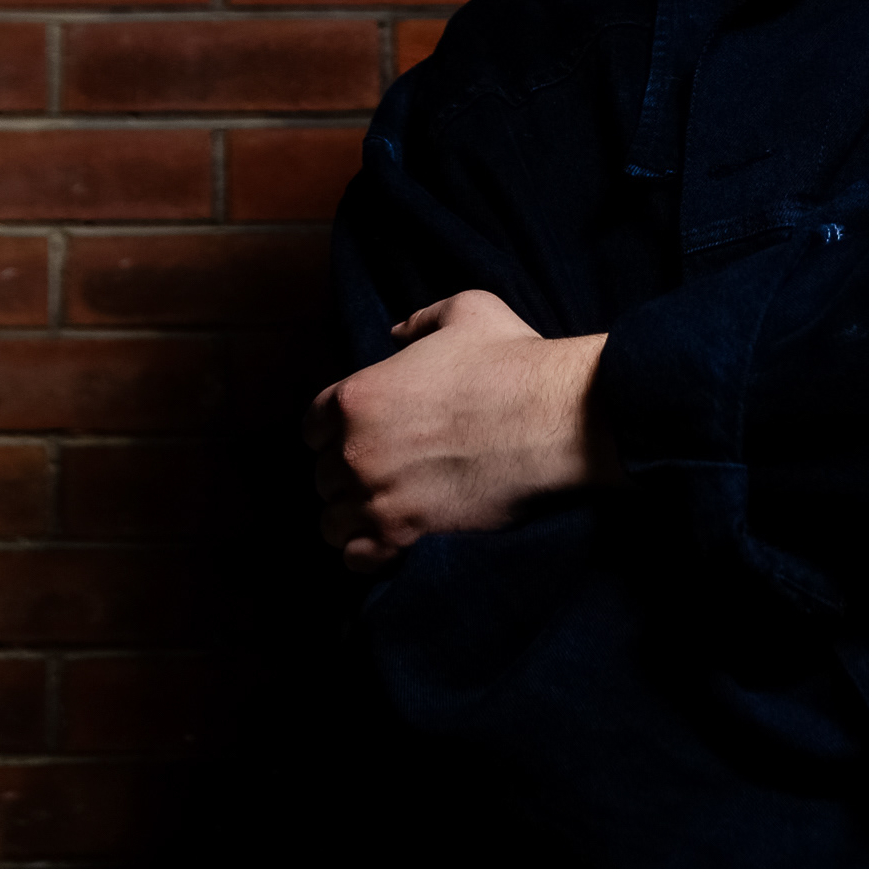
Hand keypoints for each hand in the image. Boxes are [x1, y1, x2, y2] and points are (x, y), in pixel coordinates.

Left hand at [303, 289, 613, 571]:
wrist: (555, 417)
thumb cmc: (513, 362)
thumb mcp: (467, 311)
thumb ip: (421, 320)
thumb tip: (397, 332)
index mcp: (358, 395)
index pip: (312, 425)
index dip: (336, 433)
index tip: (363, 438)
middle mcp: (355, 447)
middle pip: (322, 475)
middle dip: (348, 476)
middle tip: (385, 476)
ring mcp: (376, 493)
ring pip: (332, 520)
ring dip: (353, 517)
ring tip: (384, 513)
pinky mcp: (403, 531)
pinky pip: (357, 556)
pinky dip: (367, 554)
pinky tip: (390, 543)